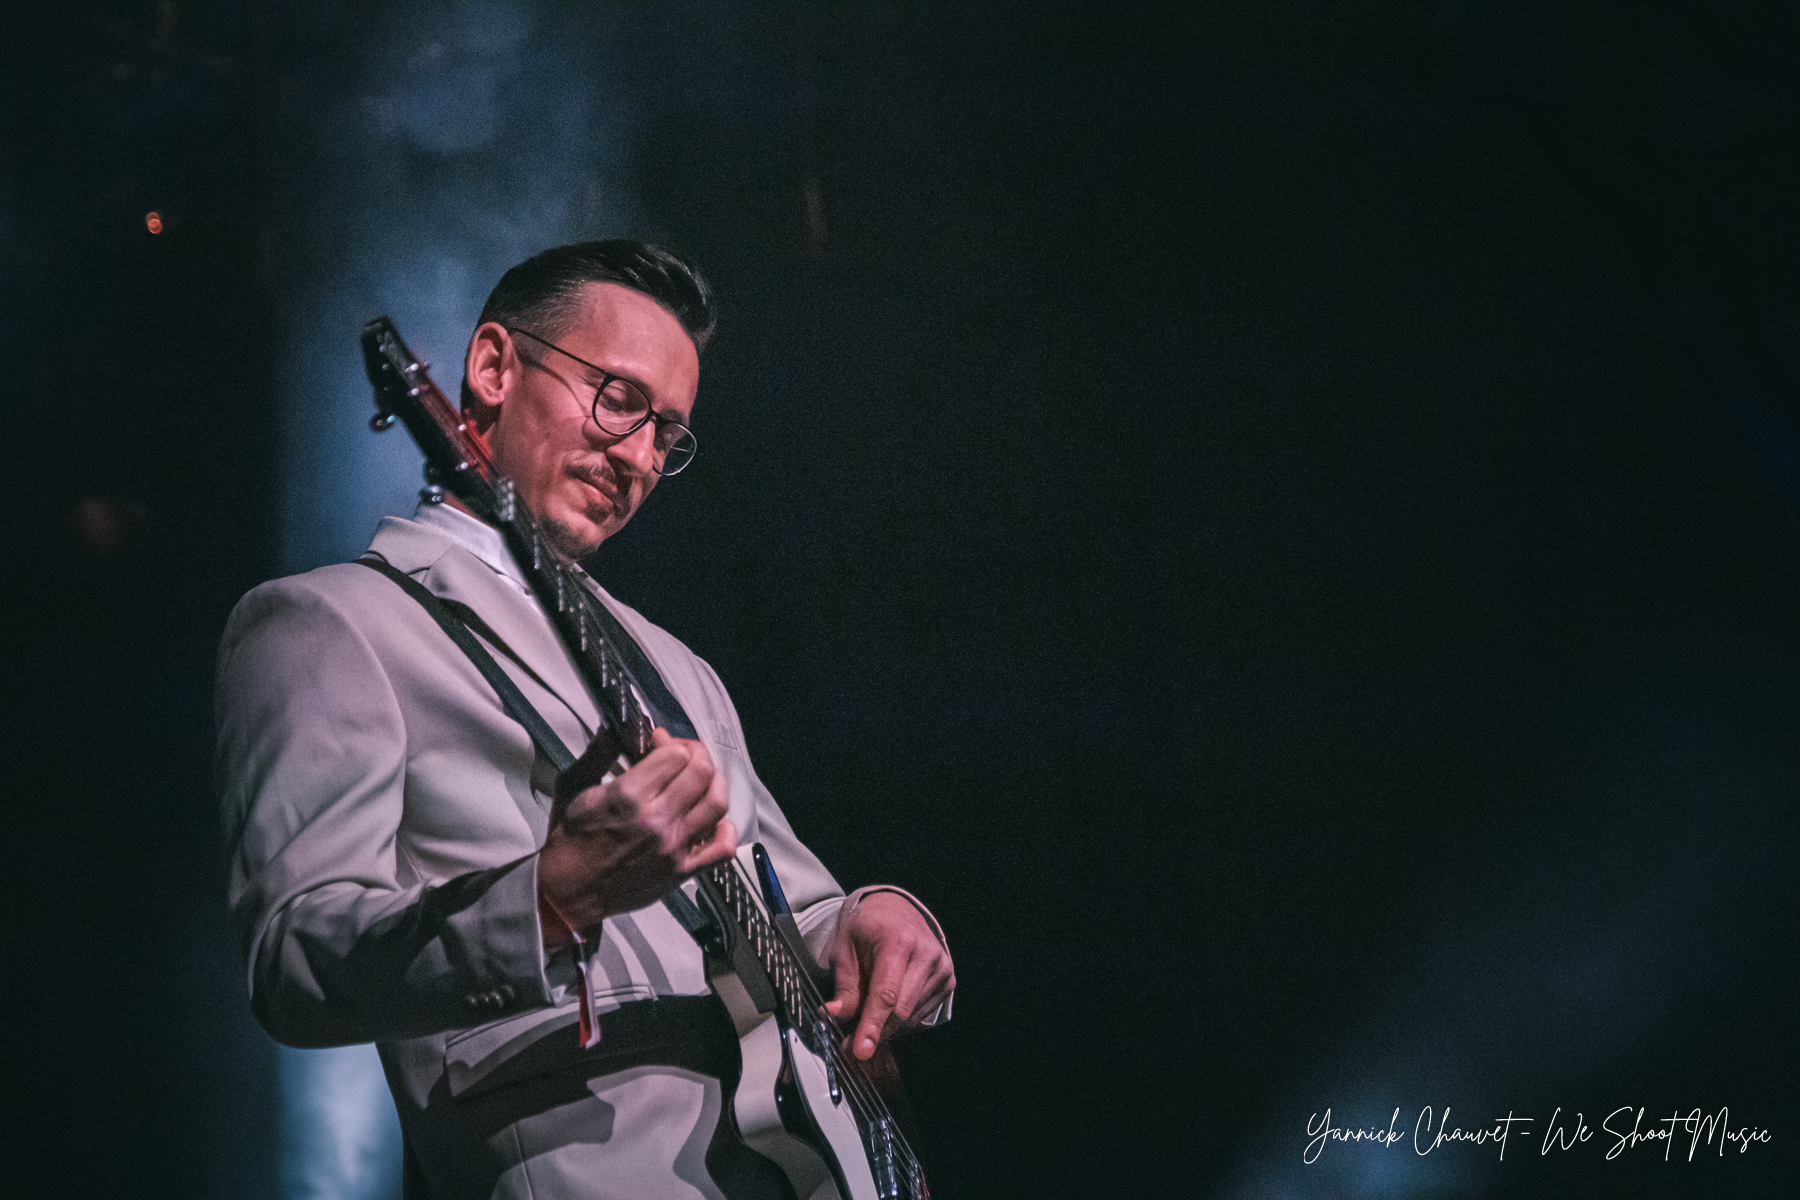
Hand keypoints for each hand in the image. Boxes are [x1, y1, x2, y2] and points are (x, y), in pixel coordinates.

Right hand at [537, 727, 736, 939]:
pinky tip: (712, 820)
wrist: (567, 892)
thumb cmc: (569, 842)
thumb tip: (614, 729)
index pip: (675, 754)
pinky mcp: (681, 872)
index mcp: (628, 796)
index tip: (660, 743)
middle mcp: (656, 820)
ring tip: (701, 780)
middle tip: (683, 756)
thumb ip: (597, 753)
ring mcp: (673, 848)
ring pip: (717, 802)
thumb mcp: (572, 787)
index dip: (670, 741)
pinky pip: (723, 848)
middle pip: (701, 772)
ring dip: (714, 783)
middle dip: (695, 754)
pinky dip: (726, 829)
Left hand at [822, 892, 955, 1060]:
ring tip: (869, 1015)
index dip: (872, 1025)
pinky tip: (890, 1005)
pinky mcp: (948, 979)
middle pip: (901, 1011)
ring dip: (888, 1025)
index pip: (886, 994)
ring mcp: (941, 967)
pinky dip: (903, 1018)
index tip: (862, 1050)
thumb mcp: (845, 948)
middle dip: (875, 1031)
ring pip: (912, 1016)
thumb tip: (835, 1014)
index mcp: (898, 940)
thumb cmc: (868, 927)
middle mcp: (925, 953)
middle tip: (851, 1041)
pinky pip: (922, 1013)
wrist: (896, 910)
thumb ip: (845, 984)